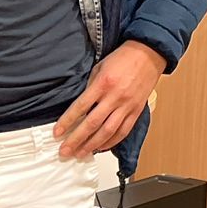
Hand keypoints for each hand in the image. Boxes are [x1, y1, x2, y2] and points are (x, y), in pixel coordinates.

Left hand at [54, 41, 164, 160]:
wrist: (149, 54)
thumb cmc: (124, 58)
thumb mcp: (100, 67)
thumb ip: (91, 87)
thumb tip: (82, 106)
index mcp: (103, 83)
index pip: (81, 107)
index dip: (67, 121)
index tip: (57, 132)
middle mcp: (115, 97)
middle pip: (92, 123)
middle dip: (76, 139)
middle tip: (65, 150)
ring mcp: (127, 105)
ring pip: (108, 131)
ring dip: (92, 145)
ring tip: (80, 153)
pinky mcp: (136, 111)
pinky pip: (123, 131)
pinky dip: (112, 142)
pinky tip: (101, 147)